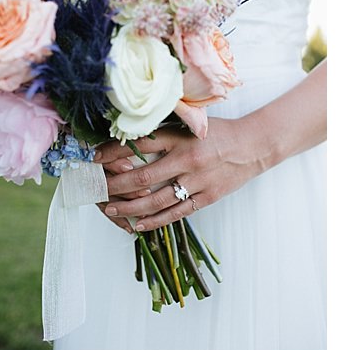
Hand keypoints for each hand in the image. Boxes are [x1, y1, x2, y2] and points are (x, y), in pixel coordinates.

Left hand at [93, 117, 266, 231]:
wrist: (254, 144)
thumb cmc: (216, 133)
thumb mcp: (189, 125)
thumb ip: (162, 131)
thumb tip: (128, 137)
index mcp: (179, 138)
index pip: (139, 144)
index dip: (113, 151)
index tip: (95, 157)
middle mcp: (187, 159)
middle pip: (143, 177)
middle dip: (115, 185)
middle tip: (97, 190)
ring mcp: (198, 181)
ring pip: (157, 200)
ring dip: (130, 207)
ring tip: (111, 210)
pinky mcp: (207, 197)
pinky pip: (177, 212)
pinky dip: (156, 220)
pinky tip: (138, 224)